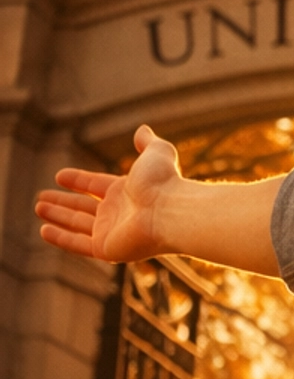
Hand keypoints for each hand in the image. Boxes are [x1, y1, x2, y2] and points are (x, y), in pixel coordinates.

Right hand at [35, 125, 181, 262]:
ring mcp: (111, 232)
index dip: (78, 180)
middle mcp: (117, 213)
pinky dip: (60, 238)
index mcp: (126, 192)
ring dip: (57, 216)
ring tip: (38, 207)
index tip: (59, 176)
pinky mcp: (106, 249)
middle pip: (83, 206)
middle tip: (41, 197)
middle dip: (62, 202)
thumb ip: (147, 142)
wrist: (169, 212)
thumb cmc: (163, 182)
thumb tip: (142, 129)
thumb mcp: (156, 153)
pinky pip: (77, 244)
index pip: (95, 185)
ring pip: (77, 224)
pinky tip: (44, 231)